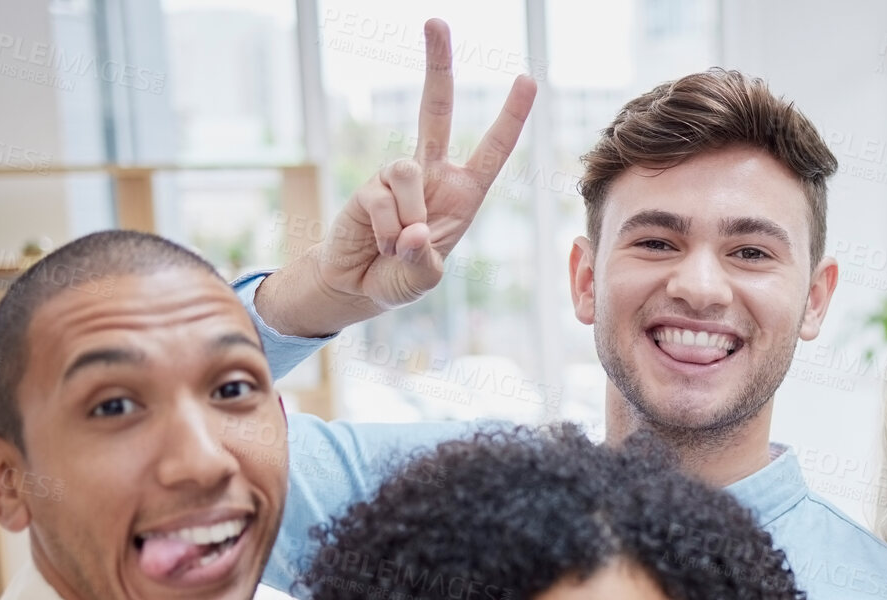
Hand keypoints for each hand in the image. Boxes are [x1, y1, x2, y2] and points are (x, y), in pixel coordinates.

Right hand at [261, 19, 536, 334]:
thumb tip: (412, 232)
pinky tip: (379, 242)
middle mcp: (432, 175)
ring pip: (406, 169)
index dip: (510, 117)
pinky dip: (385, 228)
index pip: (492, 150)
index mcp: (463, 193)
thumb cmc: (401, 277)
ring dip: (405, 219)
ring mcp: (398, 177)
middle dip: (437, 65)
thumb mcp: (424, 277)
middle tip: (436, 21)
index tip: (527, 79)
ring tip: (398, 246)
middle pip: (435, 110)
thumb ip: (424, 261)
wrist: (359, 286)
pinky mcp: (368, 186)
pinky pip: (383, 197)